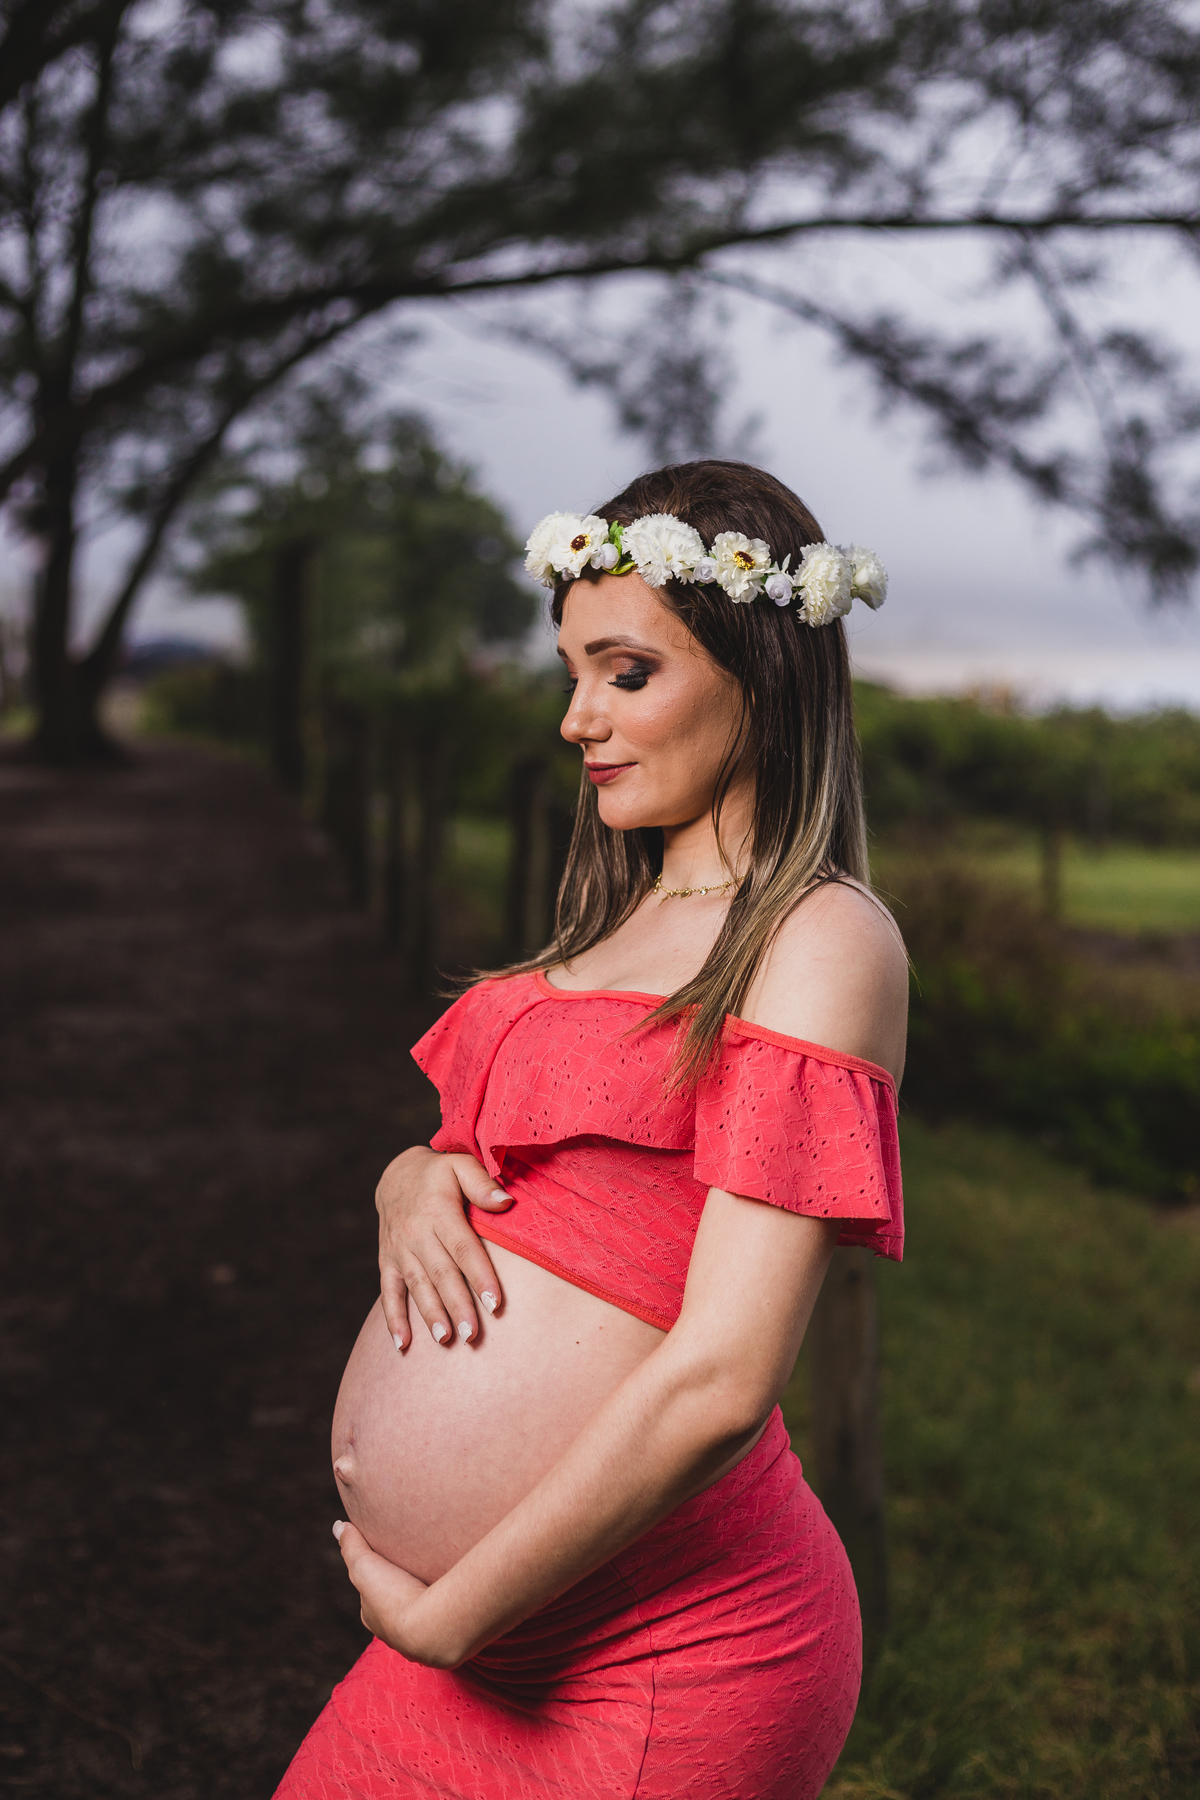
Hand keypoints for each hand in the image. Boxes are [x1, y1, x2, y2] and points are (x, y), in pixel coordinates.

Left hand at [333, 1521, 460, 1668]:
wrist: (431, 1627)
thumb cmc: (394, 1597)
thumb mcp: (365, 1565)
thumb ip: (352, 1545)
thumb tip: (338, 1525)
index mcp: (374, 1617)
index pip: (372, 1594)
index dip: (377, 1576)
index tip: (387, 1560)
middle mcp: (395, 1633)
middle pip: (397, 1605)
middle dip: (403, 1588)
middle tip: (416, 1565)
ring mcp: (421, 1637)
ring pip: (422, 1612)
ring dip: (429, 1597)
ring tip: (440, 1574)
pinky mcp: (447, 1635)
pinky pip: (445, 1616)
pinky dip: (448, 1604)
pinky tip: (457, 1591)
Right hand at [376, 1146, 513, 1350]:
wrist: (396, 1175)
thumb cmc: (439, 1173)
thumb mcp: (461, 1165)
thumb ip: (482, 1183)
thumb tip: (507, 1202)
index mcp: (438, 1211)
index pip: (462, 1247)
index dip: (479, 1275)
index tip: (495, 1303)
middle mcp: (416, 1233)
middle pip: (441, 1273)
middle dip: (457, 1305)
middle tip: (473, 1335)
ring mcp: (399, 1250)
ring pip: (417, 1286)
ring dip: (431, 1315)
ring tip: (446, 1340)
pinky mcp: (387, 1262)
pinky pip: (389, 1292)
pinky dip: (394, 1319)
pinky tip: (403, 1344)